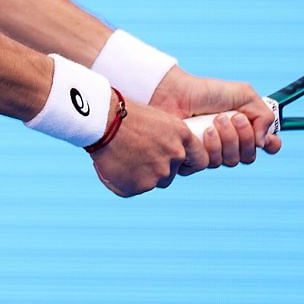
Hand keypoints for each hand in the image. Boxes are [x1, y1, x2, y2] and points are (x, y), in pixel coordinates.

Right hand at [89, 99, 206, 196]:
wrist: (104, 120)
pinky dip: (123, 181)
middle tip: (134, 155)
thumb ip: (168, 141)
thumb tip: (166, 158)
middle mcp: (175, 156)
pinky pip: (133, 188)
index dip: (187, 163)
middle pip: (170, 173)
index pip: (200, 160)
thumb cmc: (124, 114)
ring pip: (152, 182)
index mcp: (182, 136)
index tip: (176, 162)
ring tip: (121, 158)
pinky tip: (112, 165)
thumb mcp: (157, 121)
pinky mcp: (140, 186)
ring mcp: (159, 173)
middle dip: (155, 168)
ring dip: (139, 175)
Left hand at [148, 68, 282, 168]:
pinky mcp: (193, 160)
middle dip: (244, 137)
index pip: (265, 145)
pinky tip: (203, 132)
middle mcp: (230, 144)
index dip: (271, 145)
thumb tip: (264, 142)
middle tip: (233, 118)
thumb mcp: (243, 94)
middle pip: (249, 157)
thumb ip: (264, 114)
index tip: (268, 138)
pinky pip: (210, 164)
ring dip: (227, 139)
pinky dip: (210, 147)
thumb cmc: (206, 92)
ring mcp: (212, 153)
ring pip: (231, 161)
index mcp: (244, 128)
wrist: (175, 94)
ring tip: (214, 121)